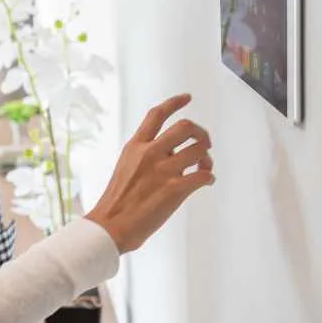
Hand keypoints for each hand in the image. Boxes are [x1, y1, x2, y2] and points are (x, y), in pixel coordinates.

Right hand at [86, 94, 214, 252]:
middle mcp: (150, 153)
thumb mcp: (126, 167)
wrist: (111, 225)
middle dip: (201, 133)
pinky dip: (209, 177)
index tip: (187, 97)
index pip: (157, 115)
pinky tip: (206, 182)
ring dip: (207, 158)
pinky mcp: (175, 190)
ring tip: (204, 167)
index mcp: (135, 146)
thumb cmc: (118, 200)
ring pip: (199, 150)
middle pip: (186, 127)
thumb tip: (175, 154)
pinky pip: (204, 175)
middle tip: (204, 143)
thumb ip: (147, 155)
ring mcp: (163, 171)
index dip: (175, 103)